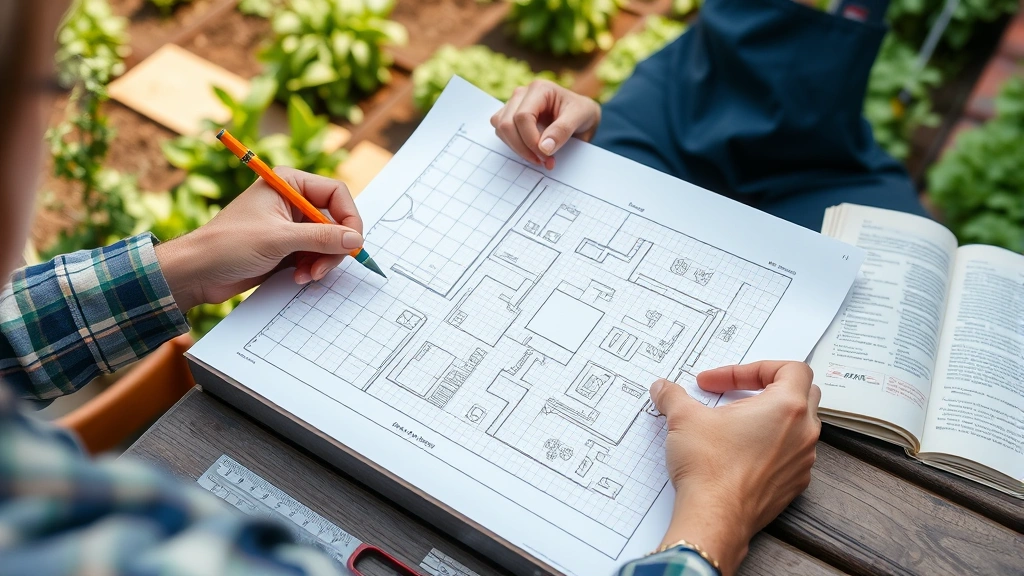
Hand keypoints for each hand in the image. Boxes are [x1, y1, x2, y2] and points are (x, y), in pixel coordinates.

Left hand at [155, 167, 363, 310]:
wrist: (197, 272)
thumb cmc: (229, 245)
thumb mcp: (279, 239)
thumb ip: (321, 238)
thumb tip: (355, 240)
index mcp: (289, 183)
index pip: (336, 193)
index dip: (349, 218)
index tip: (352, 243)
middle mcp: (293, 200)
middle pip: (335, 220)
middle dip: (332, 247)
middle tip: (322, 267)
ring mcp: (290, 225)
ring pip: (328, 241)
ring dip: (322, 261)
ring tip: (306, 275)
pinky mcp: (287, 246)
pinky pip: (315, 255)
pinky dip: (312, 267)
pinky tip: (299, 277)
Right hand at [490, 80, 600, 169]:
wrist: (581, 116)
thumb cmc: (582, 112)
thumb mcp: (581, 117)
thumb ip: (562, 130)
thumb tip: (544, 148)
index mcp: (539, 89)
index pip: (522, 117)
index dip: (531, 141)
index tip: (546, 156)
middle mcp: (522, 94)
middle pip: (507, 124)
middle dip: (523, 148)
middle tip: (544, 161)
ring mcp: (513, 105)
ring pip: (500, 128)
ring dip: (517, 148)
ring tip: (540, 158)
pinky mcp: (510, 117)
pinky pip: (501, 133)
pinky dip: (514, 146)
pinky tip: (532, 152)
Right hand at [649, 362, 820, 575]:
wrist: (714, 518)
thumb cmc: (709, 468)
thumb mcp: (683, 418)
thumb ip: (673, 395)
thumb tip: (662, 388)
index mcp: (787, 406)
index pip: (790, 368)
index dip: (753, 369)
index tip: (721, 382)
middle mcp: (803, 432)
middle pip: (802, 393)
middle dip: (768, 389)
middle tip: (736, 396)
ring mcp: (803, 461)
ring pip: (799, 426)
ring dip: (771, 419)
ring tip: (735, 425)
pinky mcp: (794, 484)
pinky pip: (791, 455)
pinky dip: (771, 447)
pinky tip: (740, 453)